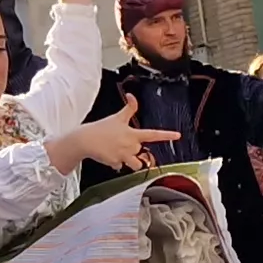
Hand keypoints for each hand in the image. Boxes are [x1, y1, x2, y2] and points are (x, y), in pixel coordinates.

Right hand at [51, 95, 182, 171]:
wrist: (85, 140)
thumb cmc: (101, 128)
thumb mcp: (117, 117)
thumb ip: (129, 108)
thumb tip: (132, 96)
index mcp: (133, 134)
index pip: (153, 134)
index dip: (166, 135)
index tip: (177, 136)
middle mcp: (130, 146)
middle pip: (141, 152)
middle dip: (134, 150)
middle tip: (121, 144)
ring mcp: (124, 156)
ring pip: (135, 164)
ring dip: (130, 161)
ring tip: (118, 153)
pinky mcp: (116, 164)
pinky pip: (120, 166)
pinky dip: (116, 163)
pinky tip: (108, 156)